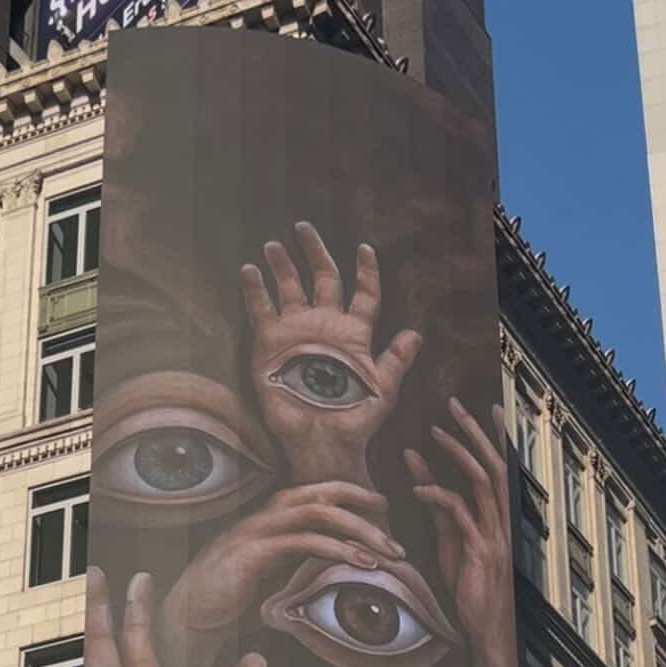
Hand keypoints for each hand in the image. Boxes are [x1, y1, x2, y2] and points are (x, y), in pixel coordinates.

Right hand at [83, 568, 264, 666]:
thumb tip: (256, 657)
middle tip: (93, 570)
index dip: (136, 609)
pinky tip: (59, 651)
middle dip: (96, 608)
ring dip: (77, 632)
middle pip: (103, 643)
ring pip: (84, 665)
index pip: (140, 641)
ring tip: (74, 595)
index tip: (138, 577)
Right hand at [156, 481, 405, 666]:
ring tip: (388, 553)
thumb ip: (298, 564)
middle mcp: (265, 514)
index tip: (383, 510)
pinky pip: (304, 541)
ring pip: (319, 513)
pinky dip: (338, 550)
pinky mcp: (254, 552)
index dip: (353, 495)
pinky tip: (361, 564)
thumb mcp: (271, 574)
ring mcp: (258, 530)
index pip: (317, 491)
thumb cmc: (230, 598)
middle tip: (395, 537)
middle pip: (324, 494)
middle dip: (365, 510)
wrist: (189, 615)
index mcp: (270, 516)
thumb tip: (335, 571)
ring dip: (359, 531)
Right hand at [241, 222, 421, 485]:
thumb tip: (416, 333)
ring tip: (274, 245)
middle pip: (322, 279)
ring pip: (289, 288)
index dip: (366, 271)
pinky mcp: (270, 343)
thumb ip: (397, 358)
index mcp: (355, 333)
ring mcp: (296, 332)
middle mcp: (325, 326)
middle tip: (303, 227)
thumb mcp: (384, 388)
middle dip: (314, 252)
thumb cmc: (355, 418)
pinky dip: (254, 289)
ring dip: (282, 265)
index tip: (365, 249)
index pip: (364, 294)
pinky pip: (260, 310)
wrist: (321, 440)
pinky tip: (249, 270)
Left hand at [403, 400, 520, 666]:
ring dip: (458, 455)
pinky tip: (418, 488)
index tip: (481, 407)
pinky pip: (460, 517)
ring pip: (480, 484)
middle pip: (492, 466)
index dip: (491, 437)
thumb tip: (415, 465)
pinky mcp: (479, 554)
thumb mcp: (449, 540)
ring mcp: (493, 537)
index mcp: (497, 517)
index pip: (497, 468)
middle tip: (456, 404)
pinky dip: (439, 497)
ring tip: (436, 433)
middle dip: (475, 433)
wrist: (486, 632)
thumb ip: (436, 503)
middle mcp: (501, 522)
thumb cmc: (469, 590)